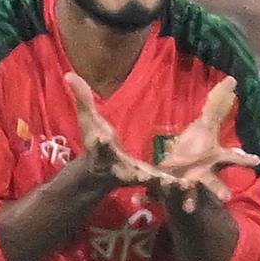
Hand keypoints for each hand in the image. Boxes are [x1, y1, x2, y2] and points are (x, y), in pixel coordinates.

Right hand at [64, 72, 178, 190]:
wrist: (100, 171)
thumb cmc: (94, 143)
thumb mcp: (88, 121)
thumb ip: (81, 98)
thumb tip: (68, 74)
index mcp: (105, 150)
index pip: (100, 144)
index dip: (100, 141)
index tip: (103, 138)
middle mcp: (120, 166)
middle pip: (130, 170)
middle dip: (141, 174)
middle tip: (148, 176)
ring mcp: (136, 177)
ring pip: (151, 182)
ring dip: (165, 184)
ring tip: (182, 183)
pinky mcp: (150, 182)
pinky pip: (163, 184)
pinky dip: (175, 186)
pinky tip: (190, 184)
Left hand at [154, 76, 259, 212]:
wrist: (177, 169)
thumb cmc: (195, 147)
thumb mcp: (206, 125)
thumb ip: (217, 105)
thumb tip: (232, 79)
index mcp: (213, 158)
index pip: (232, 158)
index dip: (244, 159)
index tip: (256, 160)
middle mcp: (202, 173)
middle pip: (213, 182)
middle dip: (220, 189)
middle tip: (226, 197)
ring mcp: (185, 182)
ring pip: (188, 191)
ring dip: (189, 198)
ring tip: (188, 208)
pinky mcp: (167, 187)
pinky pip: (158, 193)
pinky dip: (150, 196)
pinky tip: (139, 200)